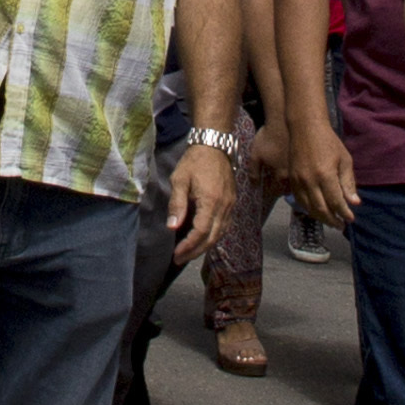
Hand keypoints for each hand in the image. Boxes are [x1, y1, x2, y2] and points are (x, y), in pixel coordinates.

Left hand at [165, 141, 241, 265]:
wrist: (214, 145)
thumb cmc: (194, 161)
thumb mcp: (180, 180)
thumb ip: (177, 205)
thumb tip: (172, 227)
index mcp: (211, 201)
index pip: (201, 231)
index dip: (189, 246)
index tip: (177, 254)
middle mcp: (224, 206)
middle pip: (212, 237)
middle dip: (196, 251)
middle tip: (180, 259)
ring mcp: (230, 205)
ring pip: (221, 233)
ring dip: (205, 246)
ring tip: (189, 253)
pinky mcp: (232, 202)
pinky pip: (225, 225)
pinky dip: (214, 236)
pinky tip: (204, 239)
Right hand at [280, 120, 360, 230]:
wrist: (305, 128)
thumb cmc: (329, 142)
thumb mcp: (345, 160)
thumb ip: (348, 183)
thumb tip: (354, 203)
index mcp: (325, 175)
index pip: (335, 202)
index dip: (344, 213)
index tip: (350, 219)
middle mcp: (310, 181)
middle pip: (321, 209)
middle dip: (332, 220)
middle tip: (341, 225)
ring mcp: (298, 181)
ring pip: (308, 208)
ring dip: (320, 218)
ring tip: (331, 221)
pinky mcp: (291, 180)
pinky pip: (299, 200)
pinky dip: (309, 209)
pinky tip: (317, 211)